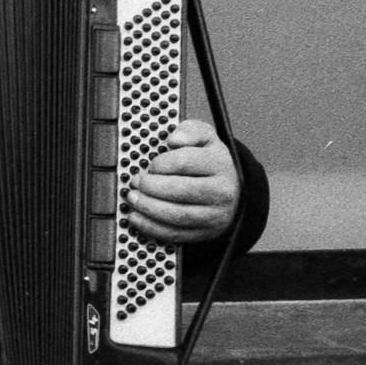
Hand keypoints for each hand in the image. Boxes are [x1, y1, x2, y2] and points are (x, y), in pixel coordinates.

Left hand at [124, 119, 239, 244]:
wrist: (233, 189)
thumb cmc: (211, 161)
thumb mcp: (205, 137)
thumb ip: (189, 130)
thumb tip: (173, 139)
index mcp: (220, 164)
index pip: (185, 162)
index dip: (161, 163)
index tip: (151, 165)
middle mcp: (221, 192)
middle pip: (180, 191)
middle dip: (150, 186)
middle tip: (135, 181)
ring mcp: (214, 215)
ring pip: (177, 215)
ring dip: (148, 207)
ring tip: (132, 197)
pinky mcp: (205, 233)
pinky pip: (175, 234)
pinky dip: (152, 227)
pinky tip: (137, 217)